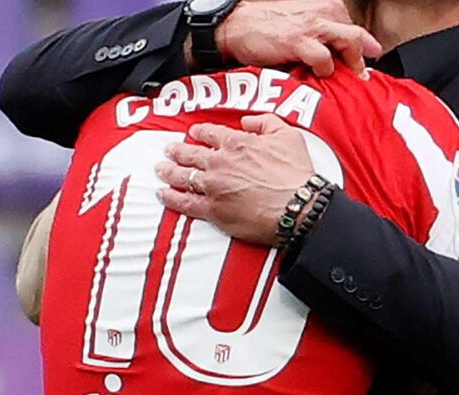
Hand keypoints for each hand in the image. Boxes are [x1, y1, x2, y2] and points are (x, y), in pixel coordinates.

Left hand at [155, 114, 314, 245]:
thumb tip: (248, 121)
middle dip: (177, 150)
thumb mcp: (288, 136)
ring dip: (169, 171)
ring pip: (182, 176)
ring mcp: (213, 187)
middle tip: (169, 150)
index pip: (210, 133)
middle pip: (190, 154)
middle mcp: (219, 162)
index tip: (194, 133)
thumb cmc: (296, 175)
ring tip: (161, 169)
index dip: (200, 132)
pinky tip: (163, 194)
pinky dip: (171, 197)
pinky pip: (184, 202)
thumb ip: (266, 122)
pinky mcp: (213, 210)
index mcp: (236, 143)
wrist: (298, 207)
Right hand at [214, 0, 382, 75]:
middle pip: (356, 35)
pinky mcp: (299, 40)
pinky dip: (325, 70)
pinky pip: (325, 58)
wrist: (236, 27)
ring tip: (343, 79)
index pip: (353, 28)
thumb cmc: (267, 29)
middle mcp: (322, 11)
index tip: (361, 63)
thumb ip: (322, 35)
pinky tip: (317, 75)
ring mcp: (312, 25)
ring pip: (350, 41)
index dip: (360, 47)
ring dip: (350, 64)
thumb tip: (343, 55)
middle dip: (360, 59)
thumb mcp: (300, 25)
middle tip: (359, 77)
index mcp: (324, 7)